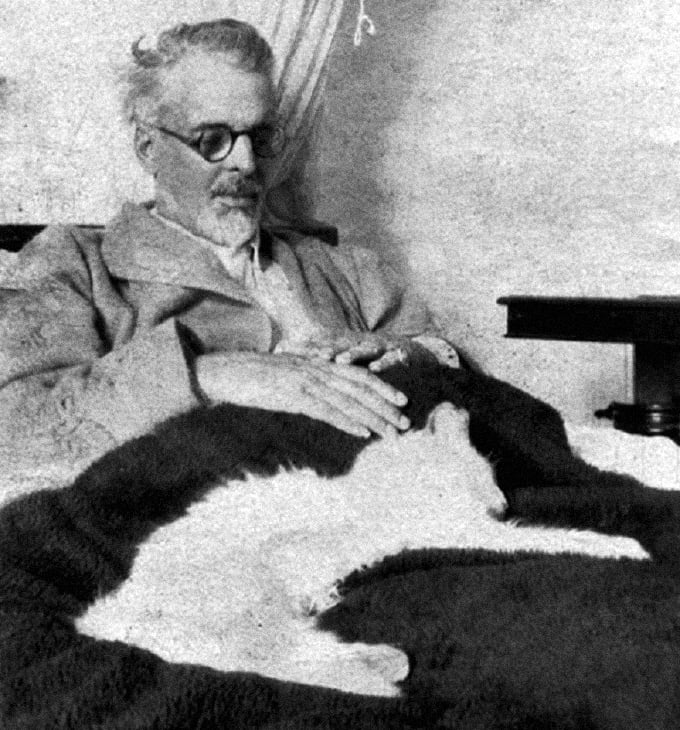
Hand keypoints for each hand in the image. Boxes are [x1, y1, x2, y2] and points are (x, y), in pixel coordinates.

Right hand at [194, 351, 409, 438]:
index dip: (382, 387)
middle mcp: (316, 369)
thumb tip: (322, 399)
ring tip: (392, 432)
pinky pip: (326, 410)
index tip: (401, 401)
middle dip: (385, 406)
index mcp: (316, 363)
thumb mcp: (285, 377)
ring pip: (348, 401)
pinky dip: (347, 422)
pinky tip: (363, 433)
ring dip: (374, 418)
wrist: (224, 372)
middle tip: (406, 422)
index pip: (357, 375)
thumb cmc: (251, 377)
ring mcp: (306, 381)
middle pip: (359, 388)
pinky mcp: (293, 395)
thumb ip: (306, 384)